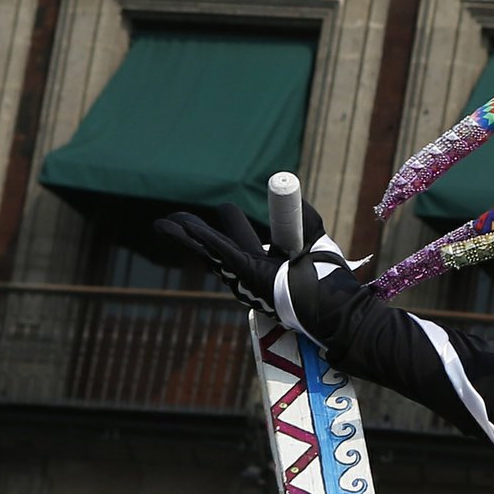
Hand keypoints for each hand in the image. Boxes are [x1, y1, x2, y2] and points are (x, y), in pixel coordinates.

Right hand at [154, 201, 334, 313]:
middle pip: (212, 245)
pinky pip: (219, 250)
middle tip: (174, 220)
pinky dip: (200, 237)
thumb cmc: (324, 278)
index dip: (227, 226)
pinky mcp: (247, 271)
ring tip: (162, 224)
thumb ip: (303, 216)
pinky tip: (180, 228)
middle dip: (192, 230)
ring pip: (210, 247)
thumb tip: (291, 193)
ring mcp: (243, 273)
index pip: (228, 246)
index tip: (221, 212)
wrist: (331, 300)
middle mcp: (245, 271)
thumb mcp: (312, 239)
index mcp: (256, 266)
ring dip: (187, 232)